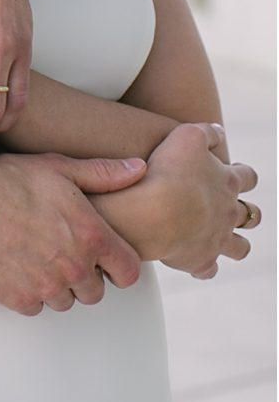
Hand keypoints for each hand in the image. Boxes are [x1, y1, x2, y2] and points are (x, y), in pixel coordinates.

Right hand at [0, 149, 147, 314]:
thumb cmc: (6, 179)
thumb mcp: (57, 169)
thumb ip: (103, 174)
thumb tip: (140, 168)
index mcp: (91, 236)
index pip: (127, 273)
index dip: (116, 267)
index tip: (101, 259)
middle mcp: (74, 267)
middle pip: (95, 292)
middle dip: (82, 277)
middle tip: (57, 253)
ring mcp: (45, 286)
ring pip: (64, 301)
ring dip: (54, 286)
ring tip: (32, 258)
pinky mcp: (17, 298)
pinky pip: (34, 307)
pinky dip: (26, 292)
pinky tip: (13, 266)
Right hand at [116, 123, 257, 278]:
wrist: (150, 211)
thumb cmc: (165, 172)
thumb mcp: (186, 136)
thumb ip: (206, 132)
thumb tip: (219, 132)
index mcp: (228, 183)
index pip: (247, 177)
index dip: (241, 174)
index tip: (232, 173)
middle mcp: (228, 212)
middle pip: (250, 215)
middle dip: (244, 212)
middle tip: (226, 207)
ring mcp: (217, 238)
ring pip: (239, 247)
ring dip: (233, 243)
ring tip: (218, 238)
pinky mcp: (200, 259)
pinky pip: (208, 269)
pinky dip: (204, 266)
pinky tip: (193, 261)